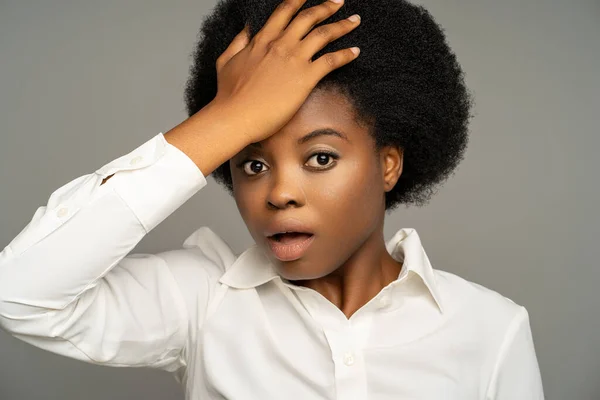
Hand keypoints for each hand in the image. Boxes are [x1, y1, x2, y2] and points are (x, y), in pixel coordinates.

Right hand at [211, 0, 360, 142]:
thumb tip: (246, 29)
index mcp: (262, 40)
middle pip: (308, 17)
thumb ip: (238, 42)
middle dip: (326, 6)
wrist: (235, 116)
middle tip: (339, 1)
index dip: (298, 0)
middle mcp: (280, 44)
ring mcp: (294, 59)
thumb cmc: (228, 95)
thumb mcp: (226, 61)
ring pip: (324, 34)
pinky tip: (356, 51)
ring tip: (355, 20)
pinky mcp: (305, 77)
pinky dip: (346, 54)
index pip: (284, 12)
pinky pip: (331, 60)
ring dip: (342, 25)